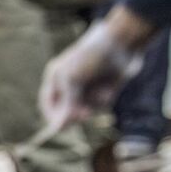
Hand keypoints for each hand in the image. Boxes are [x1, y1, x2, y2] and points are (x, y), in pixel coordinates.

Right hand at [40, 9, 152, 129]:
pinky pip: (101, 105)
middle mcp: (70, 85)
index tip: (62, 126)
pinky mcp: (104, 90)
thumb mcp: (72, 80)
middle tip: (85, 113)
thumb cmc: (91, 57)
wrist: (122, 43)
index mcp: (56, 78)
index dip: (53, 116)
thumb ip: (65, 105)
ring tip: (101, 90)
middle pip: (68, 111)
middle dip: (77, 113)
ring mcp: (87, 88)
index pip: (48, 104)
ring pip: (86, 110)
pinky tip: (110, 87)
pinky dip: (105, 99)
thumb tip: (57, 128)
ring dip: (93, 104)